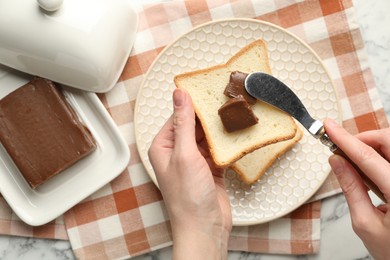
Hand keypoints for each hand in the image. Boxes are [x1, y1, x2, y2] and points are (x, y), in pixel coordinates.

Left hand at [148, 88, 231, 258]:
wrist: (204, 228)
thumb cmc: (187, 197)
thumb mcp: (184, 154)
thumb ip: (183, 123)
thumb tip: (179, 95)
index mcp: (164, 146)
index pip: (178, 116)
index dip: (193, 103)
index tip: (208, 89)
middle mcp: (178, 152)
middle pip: (195, 125)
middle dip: (210, 115)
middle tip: (228, 99)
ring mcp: (195, 161)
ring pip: (209, 137)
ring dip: (220, 129)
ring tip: (236, 113)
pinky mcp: (211, 169)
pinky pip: (219, 150)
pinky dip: (228, 144)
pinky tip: (238, 135)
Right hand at [324, 118, 389, 259]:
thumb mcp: (365, 224)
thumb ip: (351, 188)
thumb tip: (337, 162)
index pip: (368, 157)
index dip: (344, 139)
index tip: (329, 127)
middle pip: (388, 140)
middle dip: (363, 139)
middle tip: (343, 150)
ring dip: (371, 149)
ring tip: (356, 166)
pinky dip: (380, 158)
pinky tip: (371, 173)